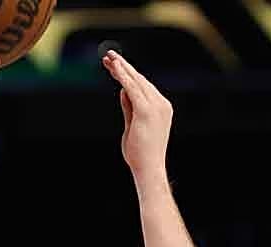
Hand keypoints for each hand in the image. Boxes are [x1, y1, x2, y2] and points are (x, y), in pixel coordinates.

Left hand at [101, 50, 171, 182]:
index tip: (115, 64)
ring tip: (109, 57)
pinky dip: (123, 76)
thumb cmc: (141, 153)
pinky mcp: (147, 110)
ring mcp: (156, 106)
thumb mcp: (133, 125)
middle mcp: (161, 104)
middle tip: (109, 55)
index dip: (128, 74)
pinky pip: (132, 88)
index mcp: (161, 108)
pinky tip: (115, 67)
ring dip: (122, 68)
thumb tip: (123, 90)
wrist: (148, 168)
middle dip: (123, 67)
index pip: (142, 86)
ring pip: (136, 81)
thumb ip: (129, 107)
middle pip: (140, 80)